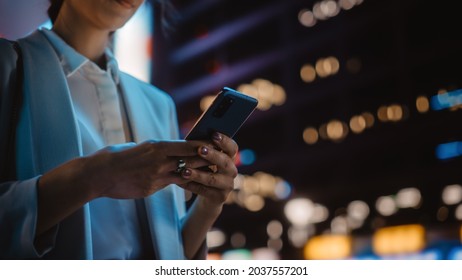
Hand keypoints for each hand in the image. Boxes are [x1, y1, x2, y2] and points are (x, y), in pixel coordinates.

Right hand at [75, 140, 210, 198]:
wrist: (98, 174)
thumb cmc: (115, 156)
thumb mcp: (137, 146)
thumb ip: (153, 149)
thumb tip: (163, 149)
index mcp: (156, 146)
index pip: (186, 145)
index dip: (202, 145)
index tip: (214, 143)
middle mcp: (159, 160)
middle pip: (190, 159)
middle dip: (206, 158)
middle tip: (221, 158)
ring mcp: (156, 176)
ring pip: (184, 173)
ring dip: (198, 172)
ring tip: (212, 171)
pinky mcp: (151, 188)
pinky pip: (171, 184)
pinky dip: (182, 182)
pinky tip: (192, 183)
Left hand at [178, 132, 238, 207]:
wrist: (207, 195)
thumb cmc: (202, 169)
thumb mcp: (204, 159)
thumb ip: (202, 149)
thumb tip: (191, 139)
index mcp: (230, 158)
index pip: (233, 147)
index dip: (225, 141)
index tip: (214, 134)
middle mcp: (232, 171)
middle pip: (225, 162)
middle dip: (212, 155)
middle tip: (199, 149)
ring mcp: (228, 185)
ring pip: (212, 179)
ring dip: (198, 174)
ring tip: (184, 170)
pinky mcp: (220, 197)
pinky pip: (204, 191)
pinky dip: (191, 186)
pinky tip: (180, 182)